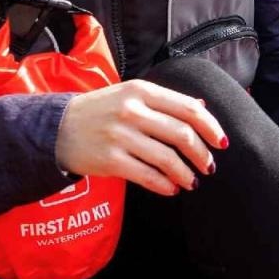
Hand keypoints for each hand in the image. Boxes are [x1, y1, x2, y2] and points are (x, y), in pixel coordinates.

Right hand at [55, 80, 225, 195]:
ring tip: (192, 181)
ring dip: (186, 173)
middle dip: (202, 154)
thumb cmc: (99, 111)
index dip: (211, 126)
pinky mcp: (111, 160)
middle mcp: (132, 111)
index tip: (222, 141)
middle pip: (182, 134)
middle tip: (209, 166)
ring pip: (167, 158)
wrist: (56, 128)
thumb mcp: (130, 94)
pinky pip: (148, 176)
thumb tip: (201, 107)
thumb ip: (164, 101)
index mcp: (141, 90)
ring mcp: (121, 136)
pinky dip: (165, 185)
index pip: (188, 108)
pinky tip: (172, 188)